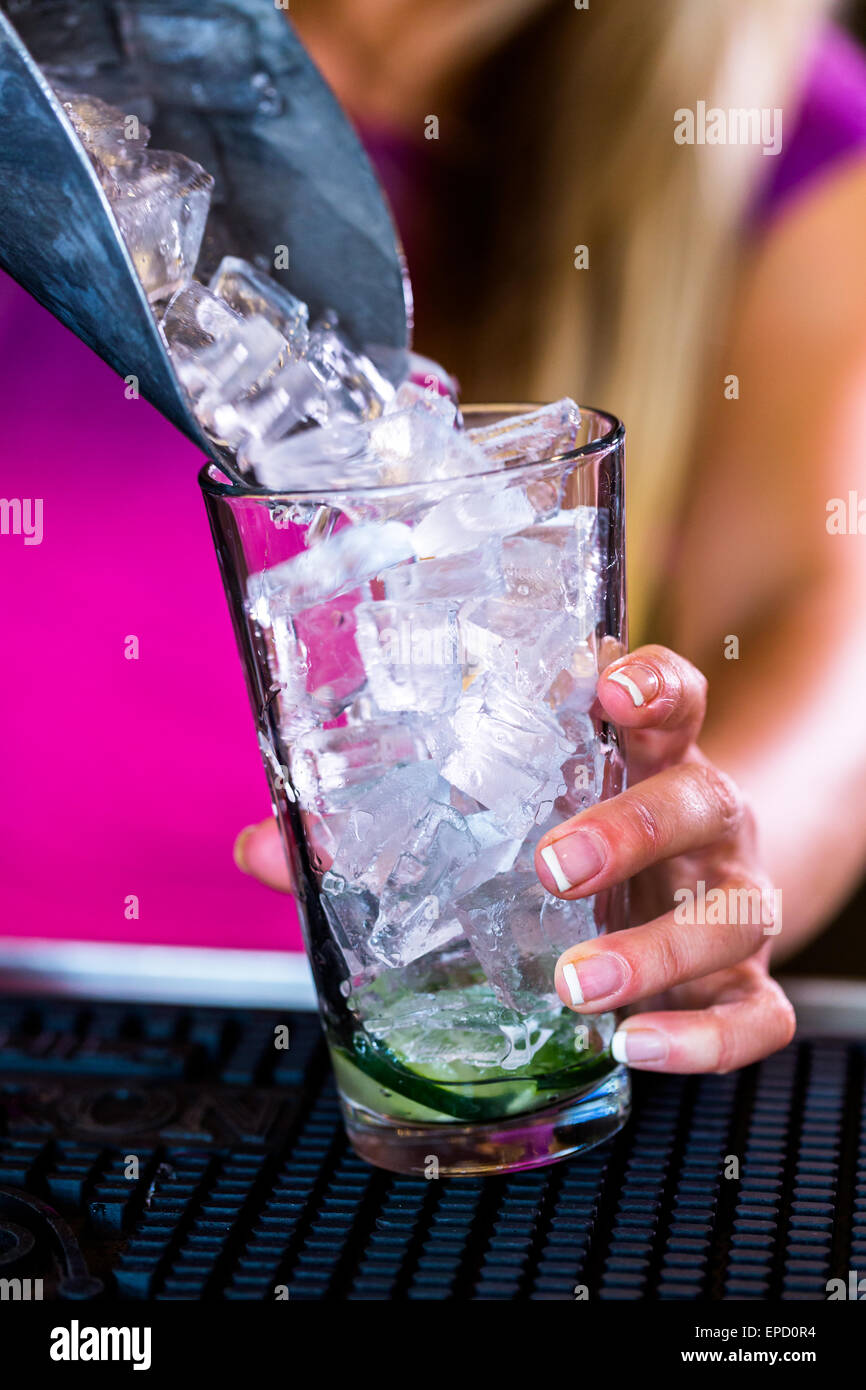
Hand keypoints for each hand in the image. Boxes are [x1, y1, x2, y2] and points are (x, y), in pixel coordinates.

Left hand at [234, 644, 795, 1074]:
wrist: (692, 893)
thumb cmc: (583, 846)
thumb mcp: (512, 818)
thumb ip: (389, 832)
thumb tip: (264, 845)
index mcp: (642, 760)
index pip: (671, 697)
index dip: (650, 684)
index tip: (606, 686)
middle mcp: (704, 820)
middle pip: (698, 800)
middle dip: (630, 830)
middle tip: (554, 867)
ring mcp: (733, 899)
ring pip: (731, 912)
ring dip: (655, 951)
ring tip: (578, 989)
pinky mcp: (748, 981)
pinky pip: (757, 1013)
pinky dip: (705, 1038)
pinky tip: (638, 1048)